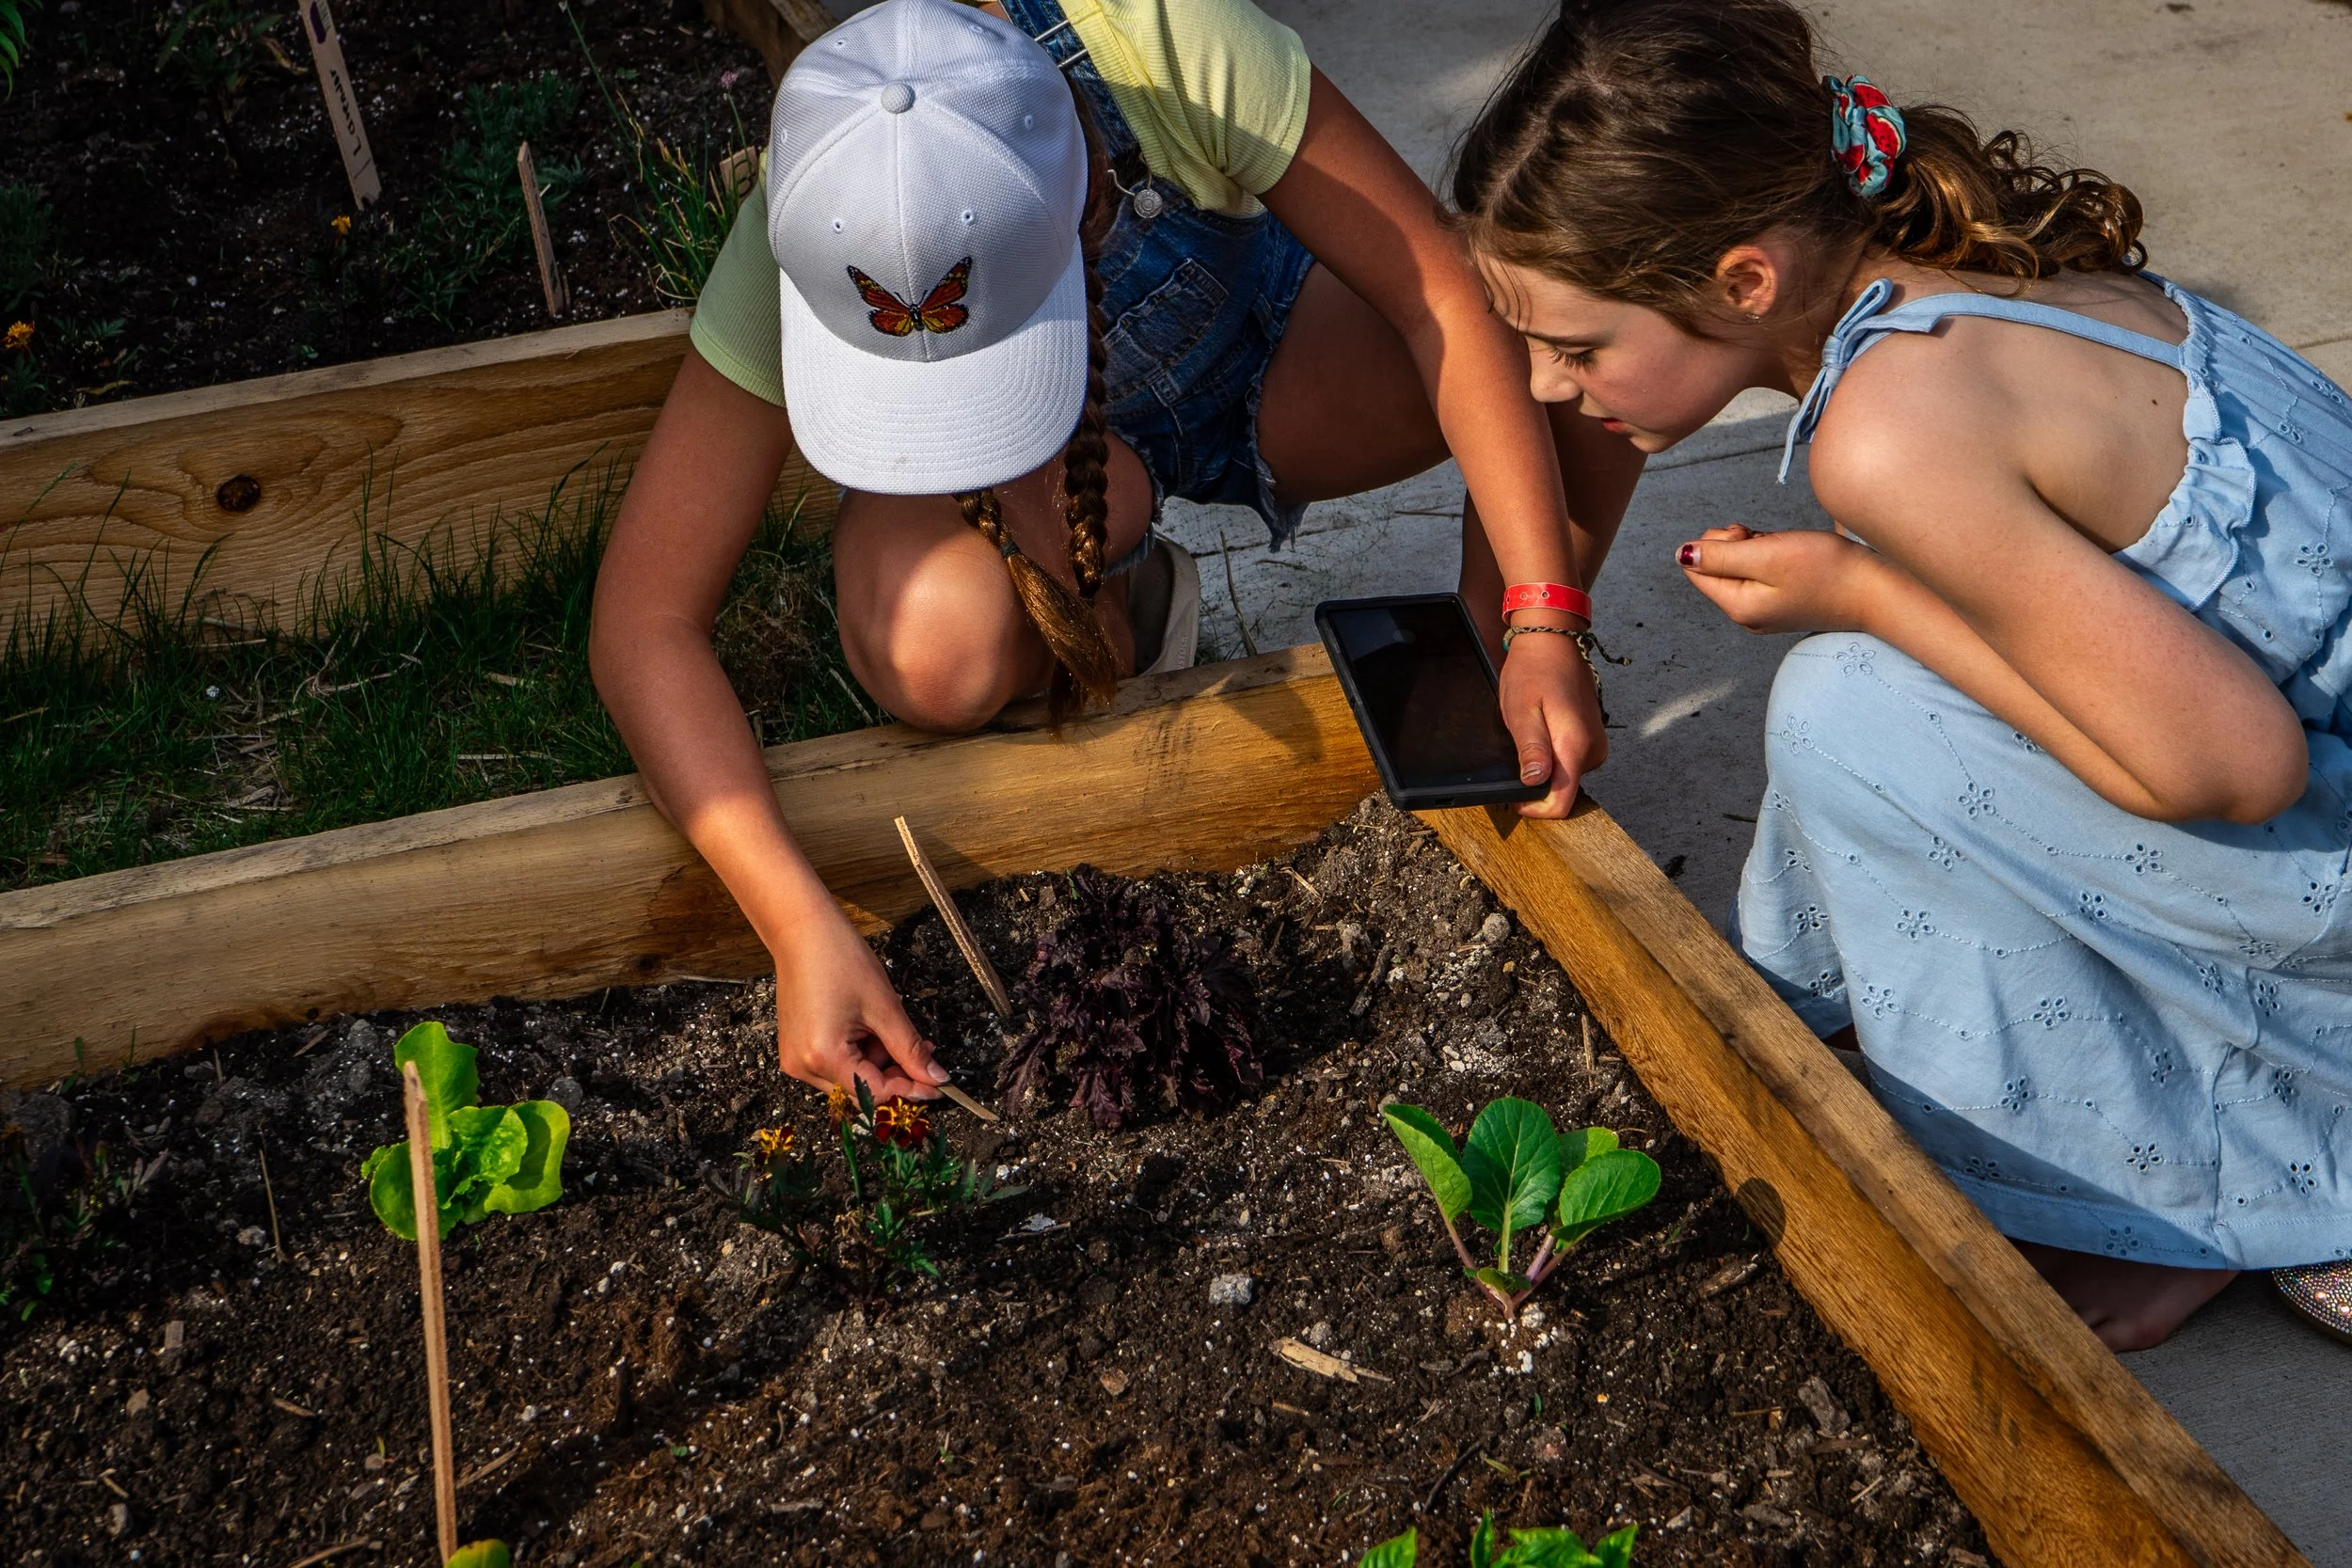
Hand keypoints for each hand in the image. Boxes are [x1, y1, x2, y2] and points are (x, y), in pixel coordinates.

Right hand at [772, 900, 948, 1101]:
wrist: (802, 931)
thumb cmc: (839, 959)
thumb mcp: (885, 1007)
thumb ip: (911, 1049)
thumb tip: (935, 1077)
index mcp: (823, 1056)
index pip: (876, 1092)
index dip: (910, 1090)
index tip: (936, 1084)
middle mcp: (803, 1066)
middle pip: (862, 1091)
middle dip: (895, 1073)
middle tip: (921, 1049)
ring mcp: (796, 1059)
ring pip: (850, 1079)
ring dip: (877, 1062)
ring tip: (887, 1025)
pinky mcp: (795, 1049)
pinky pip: (835, 1065)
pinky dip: (858, 1054)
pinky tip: (868, 1027)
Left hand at [1497, 627, 1606, 818]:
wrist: (1553, 642)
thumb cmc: (1533, 672)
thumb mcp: (1521, 711)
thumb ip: (1531, 748)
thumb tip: (1534, 782)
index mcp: (1575, 746)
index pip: (1561, 803)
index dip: (1535, 808)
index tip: (1514, 796)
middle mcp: (1593, 751)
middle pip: (1563, 792)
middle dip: (1537, 784)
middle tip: (1515, 754)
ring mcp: (1596, 745)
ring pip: (1567, 777)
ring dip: (1545, 768)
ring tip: (1528, 736)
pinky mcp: (1593, 739)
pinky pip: (1572, 762)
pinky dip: (1554, 756)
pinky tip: (1541, 732)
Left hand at [1676, 525, 1877, 636]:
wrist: (1877, 590)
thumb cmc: (1827, 569)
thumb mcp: (1768, 555)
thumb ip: (1721, 556)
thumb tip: (1681, 554)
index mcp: (1737, 606)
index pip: (1694, 567)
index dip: (1715, 542)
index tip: (1747, 535)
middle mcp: (1746, 615)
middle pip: (1715, 567)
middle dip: (1735, 543)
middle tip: (1767, 538)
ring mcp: (1764, 612)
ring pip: (1739, 566)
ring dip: (1756, 547)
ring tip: (1785, 548)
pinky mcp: (1782, 604)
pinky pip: (1761, 574)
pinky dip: (1771, 557)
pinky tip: (1794, 556)